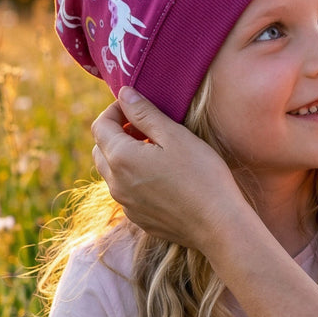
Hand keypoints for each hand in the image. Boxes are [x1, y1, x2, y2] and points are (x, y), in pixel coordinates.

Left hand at [91, 87, 249, 252]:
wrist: (217, 223)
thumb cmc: (201, 174)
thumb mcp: (175, 136)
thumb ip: (145, 114)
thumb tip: (124, 94)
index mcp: (121, 157)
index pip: (100, 125)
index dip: (116, 110)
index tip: (137, 106)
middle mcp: (115, 182)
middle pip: (100, 148)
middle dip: (116, 132)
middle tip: (146, 126)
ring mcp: (125, 203)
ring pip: (111, 171)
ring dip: (123, 155)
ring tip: (155, 150)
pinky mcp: (137, 218)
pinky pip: (125, 191)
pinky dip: (133, 176)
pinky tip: (162, 175)